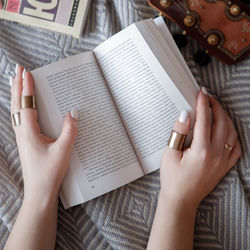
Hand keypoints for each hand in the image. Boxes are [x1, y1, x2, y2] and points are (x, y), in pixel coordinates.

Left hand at [11, 66, 77, 203]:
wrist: (39, 191)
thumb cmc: (49, 173)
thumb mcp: (63, 151)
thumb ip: (69, 131)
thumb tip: (73, 112)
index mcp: (29, 132)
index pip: (27, 104)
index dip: (27, 88)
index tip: (27, 73)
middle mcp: (22, 132)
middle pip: (17, 104)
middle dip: (17, 85)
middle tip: (17, 70)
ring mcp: (22, 137)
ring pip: (16, 110)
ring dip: (16, 94)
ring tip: (16, 82)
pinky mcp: (25, 141)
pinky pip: (19, 118)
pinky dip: (19, 106)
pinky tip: (22, 106)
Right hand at [160, 89, 240, 208]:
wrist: (181, 199)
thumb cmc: (172, 178)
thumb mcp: (169, 154)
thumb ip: (178, 133)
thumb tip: (184, 114)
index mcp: (201, 151)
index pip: (204, 119)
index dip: (202, 103)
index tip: (201, 93)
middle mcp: (216, 154)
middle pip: (221, 122)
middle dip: (215, 106)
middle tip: (207, 98)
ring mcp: (223, 161)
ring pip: (231, 132)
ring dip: (225, 118)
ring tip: (215, 110)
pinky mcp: (225, 166)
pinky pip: (236, 146)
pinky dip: (233, 134)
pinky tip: (225, 130)